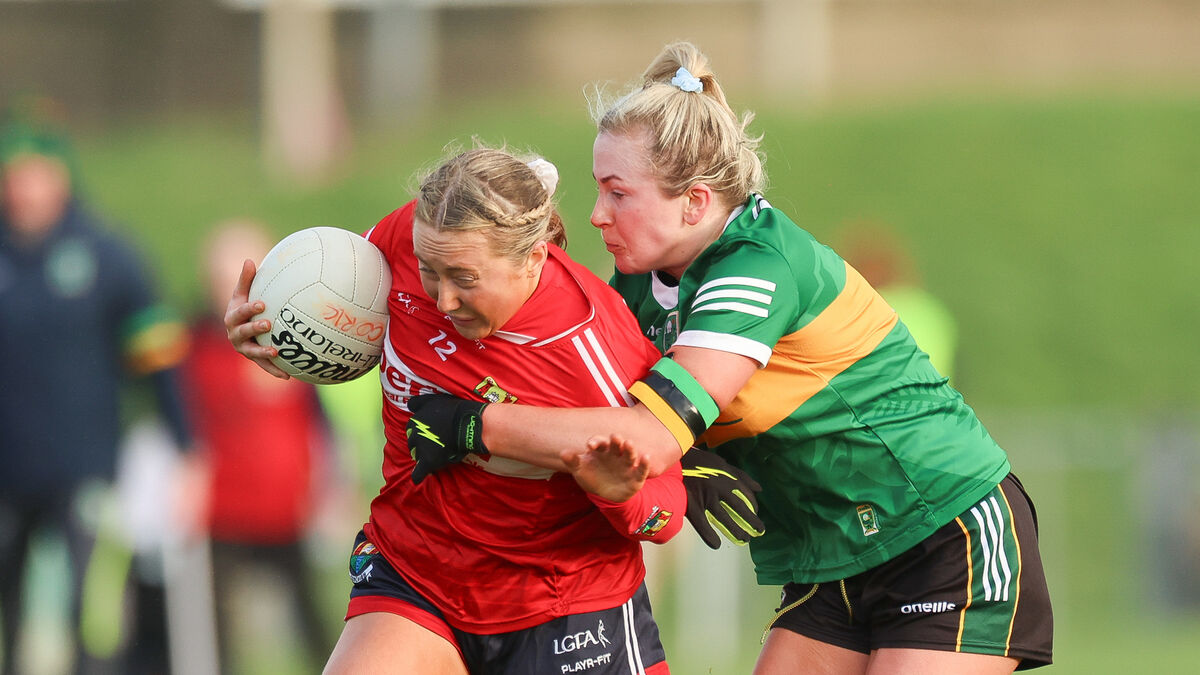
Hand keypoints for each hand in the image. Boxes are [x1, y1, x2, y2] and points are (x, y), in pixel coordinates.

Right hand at [223, 258, 290, 378]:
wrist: (241, 327)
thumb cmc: (245, 306)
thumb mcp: (243, 293)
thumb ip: (246, 279)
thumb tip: (250, 260)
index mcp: (232, 316)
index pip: (240, 312)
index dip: (250, 309)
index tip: (262, 304)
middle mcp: (235, 334)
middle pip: (243, 332)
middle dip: (254, 328)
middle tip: (268, 324)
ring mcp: (244, 348)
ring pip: (252, 351)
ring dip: (263, 352)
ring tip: (276, 351)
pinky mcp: (254, 359)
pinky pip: (264, 366)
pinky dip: (274, 371)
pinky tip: (288, 376)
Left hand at [406, 394, 488, 484]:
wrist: (467, 422)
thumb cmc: (453, 410)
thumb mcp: (432, 400)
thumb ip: (418, 403)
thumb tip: (409, 405)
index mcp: (414, 422)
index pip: (411, 429)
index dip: (420, 432)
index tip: (430, 433)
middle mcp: (414, 435)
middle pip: (413, 443)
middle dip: (421, 445)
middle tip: (435, 445)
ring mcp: (421, 449)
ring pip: (416, 456)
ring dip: (423, 457)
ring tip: (436, 456)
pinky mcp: (429, 461)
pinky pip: (418, 473)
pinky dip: (418, 476)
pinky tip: (420, 477)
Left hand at [562, 434, 649, 502]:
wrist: (605, 495)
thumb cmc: (592, 477)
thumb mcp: (580, 470)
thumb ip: (572, 461)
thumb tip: (563, 453)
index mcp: (601, 450)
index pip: (599, 442)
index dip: (596, 442)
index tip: (590, 445)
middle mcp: (615, 455)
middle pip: (616, 445)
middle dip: (616, 441)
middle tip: (614, 437)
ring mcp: (626, 465)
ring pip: (629, 454)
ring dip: (630, 449)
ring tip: (628, 443)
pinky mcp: (636, 477)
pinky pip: (641, 469)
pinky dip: (644, 463)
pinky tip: (646, 457)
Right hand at [681, 446, 764, 548]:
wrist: (674, 460)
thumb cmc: (699, 461)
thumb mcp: (721, 463)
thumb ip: (740, 475)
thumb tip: (759, 488)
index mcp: (728, 476)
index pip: (746, 494)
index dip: (753, 506)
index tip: (755, 513)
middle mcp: (720, 487)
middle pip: (740, 508)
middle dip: (752, 521)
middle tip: (759, 531)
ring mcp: (706, 497)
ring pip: (724, 518)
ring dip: (735, 530)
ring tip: (744, 539)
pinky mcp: (692, 504)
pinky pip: (702, 524)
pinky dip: (709, 536)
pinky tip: (716, 544)